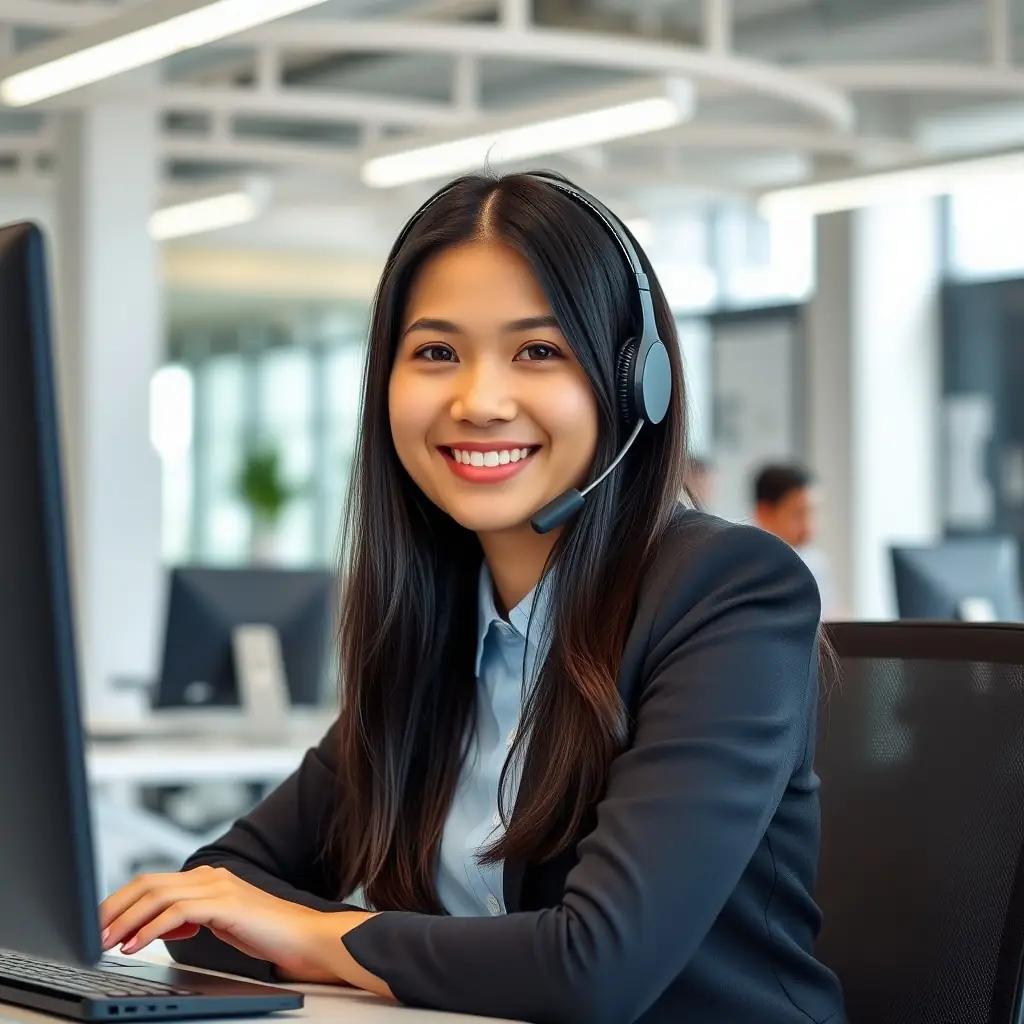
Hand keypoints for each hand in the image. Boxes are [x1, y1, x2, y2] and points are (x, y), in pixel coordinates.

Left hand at [99, 866, 378, 986]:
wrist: (306, 939)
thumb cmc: (268, 935)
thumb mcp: (222, 924)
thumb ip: (193, 917)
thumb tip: (159, 924)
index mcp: (209, 878)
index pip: (153, 882)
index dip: (122, 901)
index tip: (100, 923)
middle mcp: (211, 876)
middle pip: (148, 883)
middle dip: (114, 907)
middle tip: (92, 931)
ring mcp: (218, 887)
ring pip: (157, 894)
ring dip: (125, 919)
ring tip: (106, 941)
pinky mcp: (225, 903)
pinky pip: (176, 911)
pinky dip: (149, 928)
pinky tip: (135, 945)